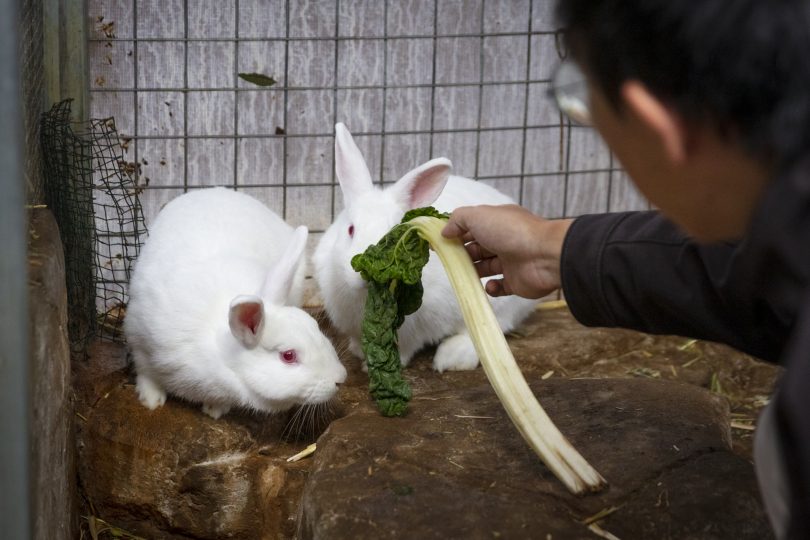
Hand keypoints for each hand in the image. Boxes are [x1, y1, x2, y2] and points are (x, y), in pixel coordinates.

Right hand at [442, 204, 572, 298]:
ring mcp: (511, 261)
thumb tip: (444, 231)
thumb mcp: (478, 215)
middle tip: (450, 260)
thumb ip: (458, 219)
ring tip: (465, 273)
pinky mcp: (517, 282)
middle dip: (463, 253)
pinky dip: (491, 288)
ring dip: (474, 271)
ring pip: (486, 267)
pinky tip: (489, 285)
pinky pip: (500, 287)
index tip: (440, 242)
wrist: (545, 256)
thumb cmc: (511, 232)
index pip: (473, 226)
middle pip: (478, 247)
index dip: (456, 233)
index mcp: (497, 222)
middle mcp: (504, 240)